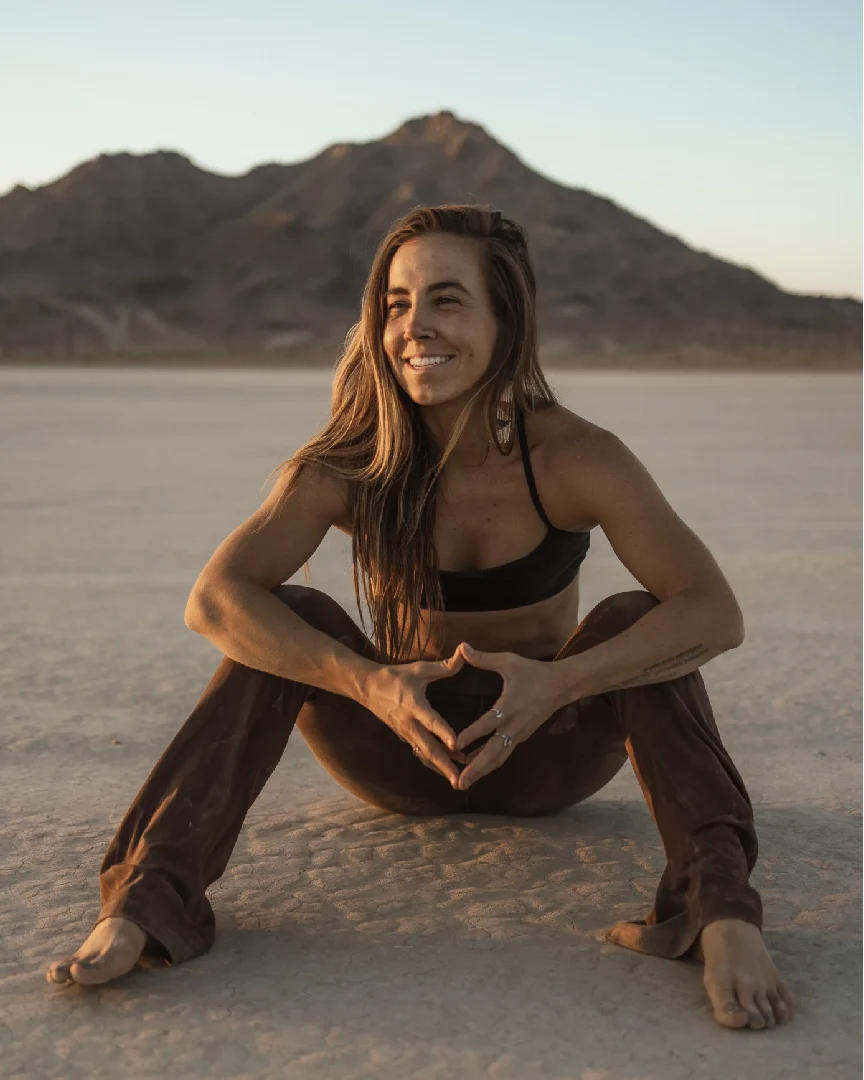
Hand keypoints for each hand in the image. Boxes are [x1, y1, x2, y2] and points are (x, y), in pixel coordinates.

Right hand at [360, 654, 468, 785]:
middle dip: (444, 765)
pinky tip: (446, 768)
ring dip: (440, 767)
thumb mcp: (418, 668)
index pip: (431, 721)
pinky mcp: (403, 736)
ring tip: (457, 779)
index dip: (444, 733)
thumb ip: (443, 665)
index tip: (457, 745)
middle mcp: (409, 723)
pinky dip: (432, 761)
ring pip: (424, 754)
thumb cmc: (394, 676)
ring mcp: (405, 732)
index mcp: (413, 705)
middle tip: (459, 779)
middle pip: (428, 748)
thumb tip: (464, 652)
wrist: (366, 687)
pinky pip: (419, 752)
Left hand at [452, 643, 563, 789]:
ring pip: (498, 757)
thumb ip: (483, 658)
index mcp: (509, 706)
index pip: (487, 723)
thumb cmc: (533, 672)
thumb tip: (461, 647)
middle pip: (493, 752)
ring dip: (481, 771)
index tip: (455, 745)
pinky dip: (489, 763)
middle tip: (458, 783)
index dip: (471, 734)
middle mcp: (514, 725)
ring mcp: (519, 734)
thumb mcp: (509, 661)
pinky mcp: (521, 737)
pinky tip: (475, 767)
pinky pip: (503, 753)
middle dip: (475, 769)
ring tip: (463, 783)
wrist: (561, 685)